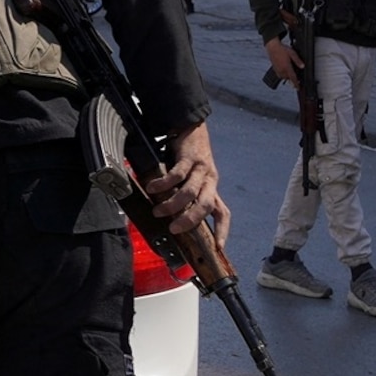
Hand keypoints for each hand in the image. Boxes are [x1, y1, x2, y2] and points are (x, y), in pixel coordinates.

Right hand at [138, 121, 229, 254]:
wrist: (191, 128)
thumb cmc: (188, 158)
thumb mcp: (192, 179)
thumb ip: (185, 196)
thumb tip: (170, 216)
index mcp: (212, 189)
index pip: (223, 213)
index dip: (222, 230)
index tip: (218, 247)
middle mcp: (210, 181)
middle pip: (206, 206)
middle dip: (190, 220)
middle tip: (174, 228)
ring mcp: (201, 170)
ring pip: (190, 192)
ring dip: (173, 204)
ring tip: (158, 210)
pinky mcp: (189, 158)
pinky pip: (177, 175)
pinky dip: (163, 184)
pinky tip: (152, 187)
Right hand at [264, 37, 301, 84]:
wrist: (272, 47)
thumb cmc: (282, 49)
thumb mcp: (293, 53)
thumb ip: (298, 61)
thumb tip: (303, 66)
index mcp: (287, 67)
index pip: (293, 78)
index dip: (296, 84)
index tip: (298, 88)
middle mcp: (281, 70)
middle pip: (288, 78)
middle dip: (292, 79)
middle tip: (296, 78)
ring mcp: (277, 70)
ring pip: (284, 77)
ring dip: (287, 76)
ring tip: (290, 72)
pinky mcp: (274, 68)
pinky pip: (279, 75)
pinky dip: (283, 74)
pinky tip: (285, 70)